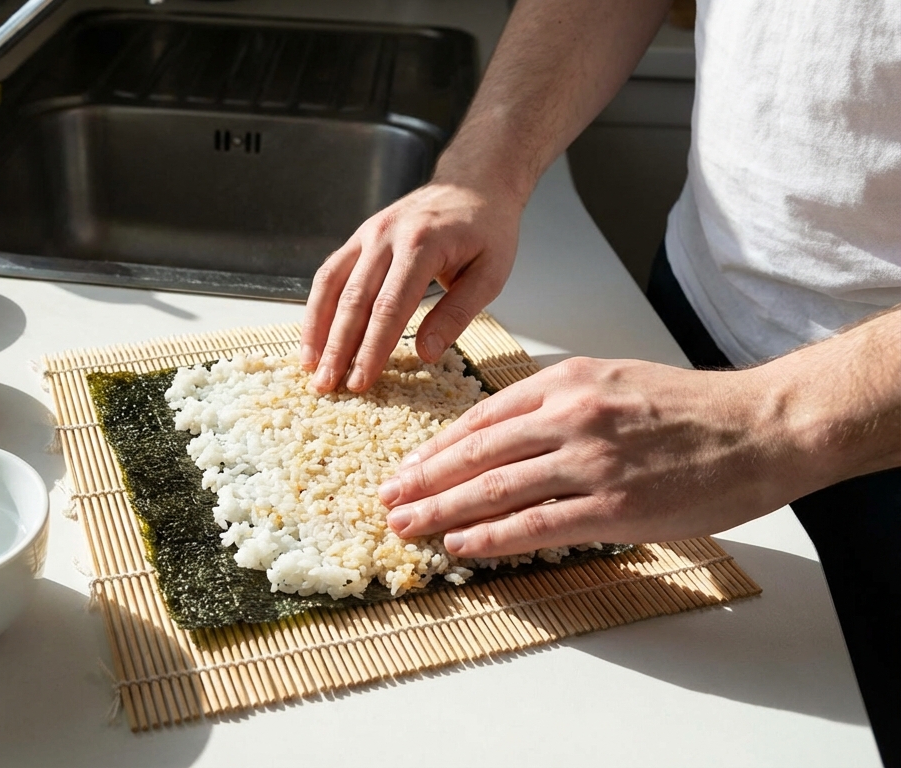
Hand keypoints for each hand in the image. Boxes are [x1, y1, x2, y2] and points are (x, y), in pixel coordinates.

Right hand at [300, 173, 524, 393]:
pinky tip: (313, 336)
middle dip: (338, 348)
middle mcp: (387, 236)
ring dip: (318, 329)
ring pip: (332, 286)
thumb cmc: (487, 230)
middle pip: (354, 301)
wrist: (474, 183)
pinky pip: (330, 274)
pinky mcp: (359, 238)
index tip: (360, 381)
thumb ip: (458, 314)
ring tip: (310, 367)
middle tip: (327, 386)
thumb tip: (426, 353)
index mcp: (422, 245)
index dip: (371, 349)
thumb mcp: (491, 273)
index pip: (389, 308)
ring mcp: (368, 234)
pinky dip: (317, 307)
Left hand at [377, 357, 810, 557]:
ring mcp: (589, 462)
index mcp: (566, 382)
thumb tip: (504, 434)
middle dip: (421, 481)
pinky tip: (460, 546)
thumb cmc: (691, 408)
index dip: (436, 449)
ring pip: (493, 489)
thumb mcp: (613, 379)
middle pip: (473, 454)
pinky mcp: (612, 506)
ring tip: (406, 527)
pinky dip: (490, 538)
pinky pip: (535, 526)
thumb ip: (557, 401)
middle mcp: (569, 416)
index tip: (406, 468)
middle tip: (387, 501)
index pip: (480, 419)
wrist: (761, 428)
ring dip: (440, 512)